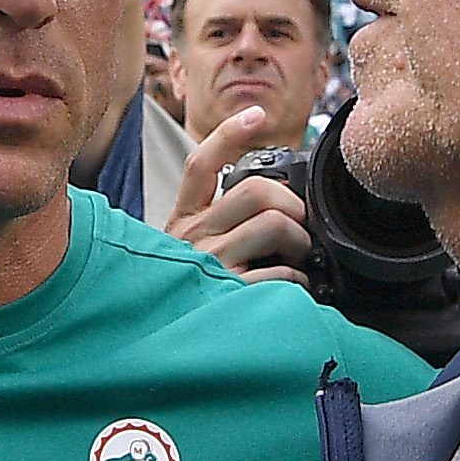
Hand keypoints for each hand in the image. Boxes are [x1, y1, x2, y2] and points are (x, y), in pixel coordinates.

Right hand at [163, 102, 316, 280]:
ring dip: (299, 240)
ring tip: (298, 257)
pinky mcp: (227, 294)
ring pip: (273, 223)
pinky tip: (293, 288)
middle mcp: (191, 237)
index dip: (229, 135)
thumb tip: (277, 203)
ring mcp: (209, 264)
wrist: (160, 345)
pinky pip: (280, 273)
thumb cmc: (187, 293)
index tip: (257, 115)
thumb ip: (220, 224)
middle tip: (297, 226)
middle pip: (253, 190)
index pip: (200, 165)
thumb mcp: (188, 252)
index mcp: (182, 220)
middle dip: (290, 203)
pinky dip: (298, 280)